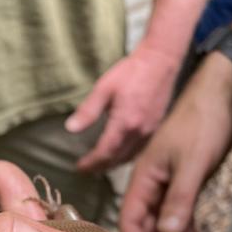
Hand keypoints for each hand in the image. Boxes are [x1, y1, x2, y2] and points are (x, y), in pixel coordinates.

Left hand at [65, 44, 178, 172]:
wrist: (161, 61)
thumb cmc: (132, 71)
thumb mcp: (104, 89)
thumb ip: (87, 111)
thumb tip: (70, 128)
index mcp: (125, 123)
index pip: (105, 153)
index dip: (91, 163)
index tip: (79, 168)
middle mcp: (139, 132)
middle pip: (117, 160)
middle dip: (100, 167)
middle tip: (86, 170)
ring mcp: (150, 132)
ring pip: (129, 158)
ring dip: (113, 165)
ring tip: (99, 165)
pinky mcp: (156, 128)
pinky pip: (140, 151)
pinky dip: (126, 157)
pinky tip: (118, 155)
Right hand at [120, 53, 231, 231]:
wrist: (222, 95)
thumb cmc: (202, 123)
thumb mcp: (192, 163)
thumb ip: (179, 199)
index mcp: (142, 178)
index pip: (129, 219)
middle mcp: (150, 186)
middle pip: (145, 227)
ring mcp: (166, 187)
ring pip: (163, 224)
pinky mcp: (183, 186)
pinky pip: (179, 216)